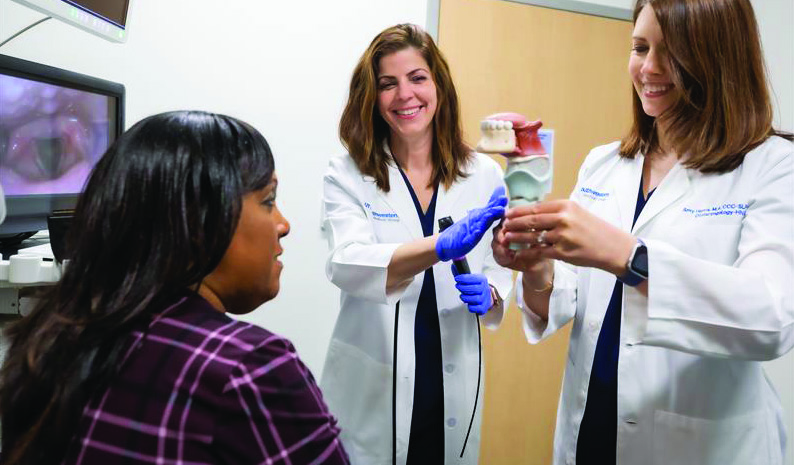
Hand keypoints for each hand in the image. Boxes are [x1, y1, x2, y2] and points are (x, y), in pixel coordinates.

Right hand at [436, 186, 506, 260]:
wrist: (447, 241)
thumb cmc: (464, 229)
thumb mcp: (479, 216)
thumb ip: (490, 206)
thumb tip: (499, 191)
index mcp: (480, 217)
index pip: (490, 209)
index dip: (497, 204)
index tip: (504, 198)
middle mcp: (475, 221)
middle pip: (485, 213)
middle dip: (493, 208)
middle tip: (501, 202)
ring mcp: (470, 230)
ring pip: (478, 224)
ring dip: (485, 218)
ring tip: (491, 214)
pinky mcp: (465, 240)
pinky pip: (470, 237)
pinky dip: (474, 234)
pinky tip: (477, 231)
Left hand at [451, 265, 492, 314]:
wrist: (485, 296)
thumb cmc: (475, 286)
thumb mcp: (470, 278)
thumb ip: (461, 273)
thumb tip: (453, 266)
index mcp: (482, 279)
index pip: (474, 278)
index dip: (464, 278)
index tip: (457, 278)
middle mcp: (485, 288)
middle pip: (475, 289)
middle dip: (464, 288)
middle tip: (458, 286)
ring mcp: (485, 298)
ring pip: (476, 299)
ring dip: (466, 298)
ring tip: (462, 296)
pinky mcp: (484, 307)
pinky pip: (477, 308)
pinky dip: (471, 307)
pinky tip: (468, 303)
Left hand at [501, 200, 635, 275]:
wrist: (612, 247)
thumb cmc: (594, 230)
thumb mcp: (577, 213)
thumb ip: (557, 212)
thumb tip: (535, 212)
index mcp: (566, 206)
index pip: (537, 207)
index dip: (519, 211)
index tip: (507, 213)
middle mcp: (563, 219)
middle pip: (532, 220)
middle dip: (514, 223)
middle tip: (503, 225)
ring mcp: (562, 236)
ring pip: (533, 236)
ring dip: (517, 237)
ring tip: (506, 238)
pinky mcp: (563, 252)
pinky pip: (539, 252)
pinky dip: (526, 253)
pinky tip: (518, 253)